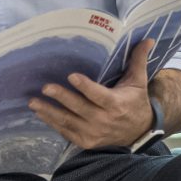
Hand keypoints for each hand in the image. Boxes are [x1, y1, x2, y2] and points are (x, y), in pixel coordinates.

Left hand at [31, 38, 155, 150]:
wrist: (138, 132)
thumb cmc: (134, 102)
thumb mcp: (138, 81)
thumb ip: (138, 60)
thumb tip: (147, 38)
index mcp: (116, 104)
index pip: (98, 95)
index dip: (85, 87)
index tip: (71, 76)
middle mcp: (104, 120)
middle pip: (79, 108)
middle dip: (62, 98)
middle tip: (45, 88)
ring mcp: (94, 133)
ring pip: (68, 122)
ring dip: (50, 112)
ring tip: (33, 102)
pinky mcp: (86, 141)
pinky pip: (66, 132)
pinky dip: (53, 123)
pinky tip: (40, 113)